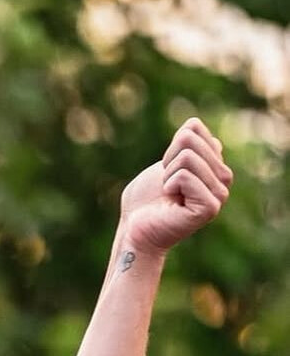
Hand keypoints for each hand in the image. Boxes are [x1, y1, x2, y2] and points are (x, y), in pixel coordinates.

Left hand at [118, 117, 232, 257]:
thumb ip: (183, 142)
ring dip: (167, 176)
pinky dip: (169, 185)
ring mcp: (220, 194)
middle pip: (190, 140)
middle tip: (166, 186)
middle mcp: (223, 179)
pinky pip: (185, 176)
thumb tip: (194, 125)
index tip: (167, 172)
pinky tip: (171, 202)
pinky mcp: (210, 207)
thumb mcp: (165, 162)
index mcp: (214, 164)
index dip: (170, 149)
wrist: (134, 230)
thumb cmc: (145, 201)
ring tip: (169, 195)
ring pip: (188, 157)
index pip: (194, 129)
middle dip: (169, 161)